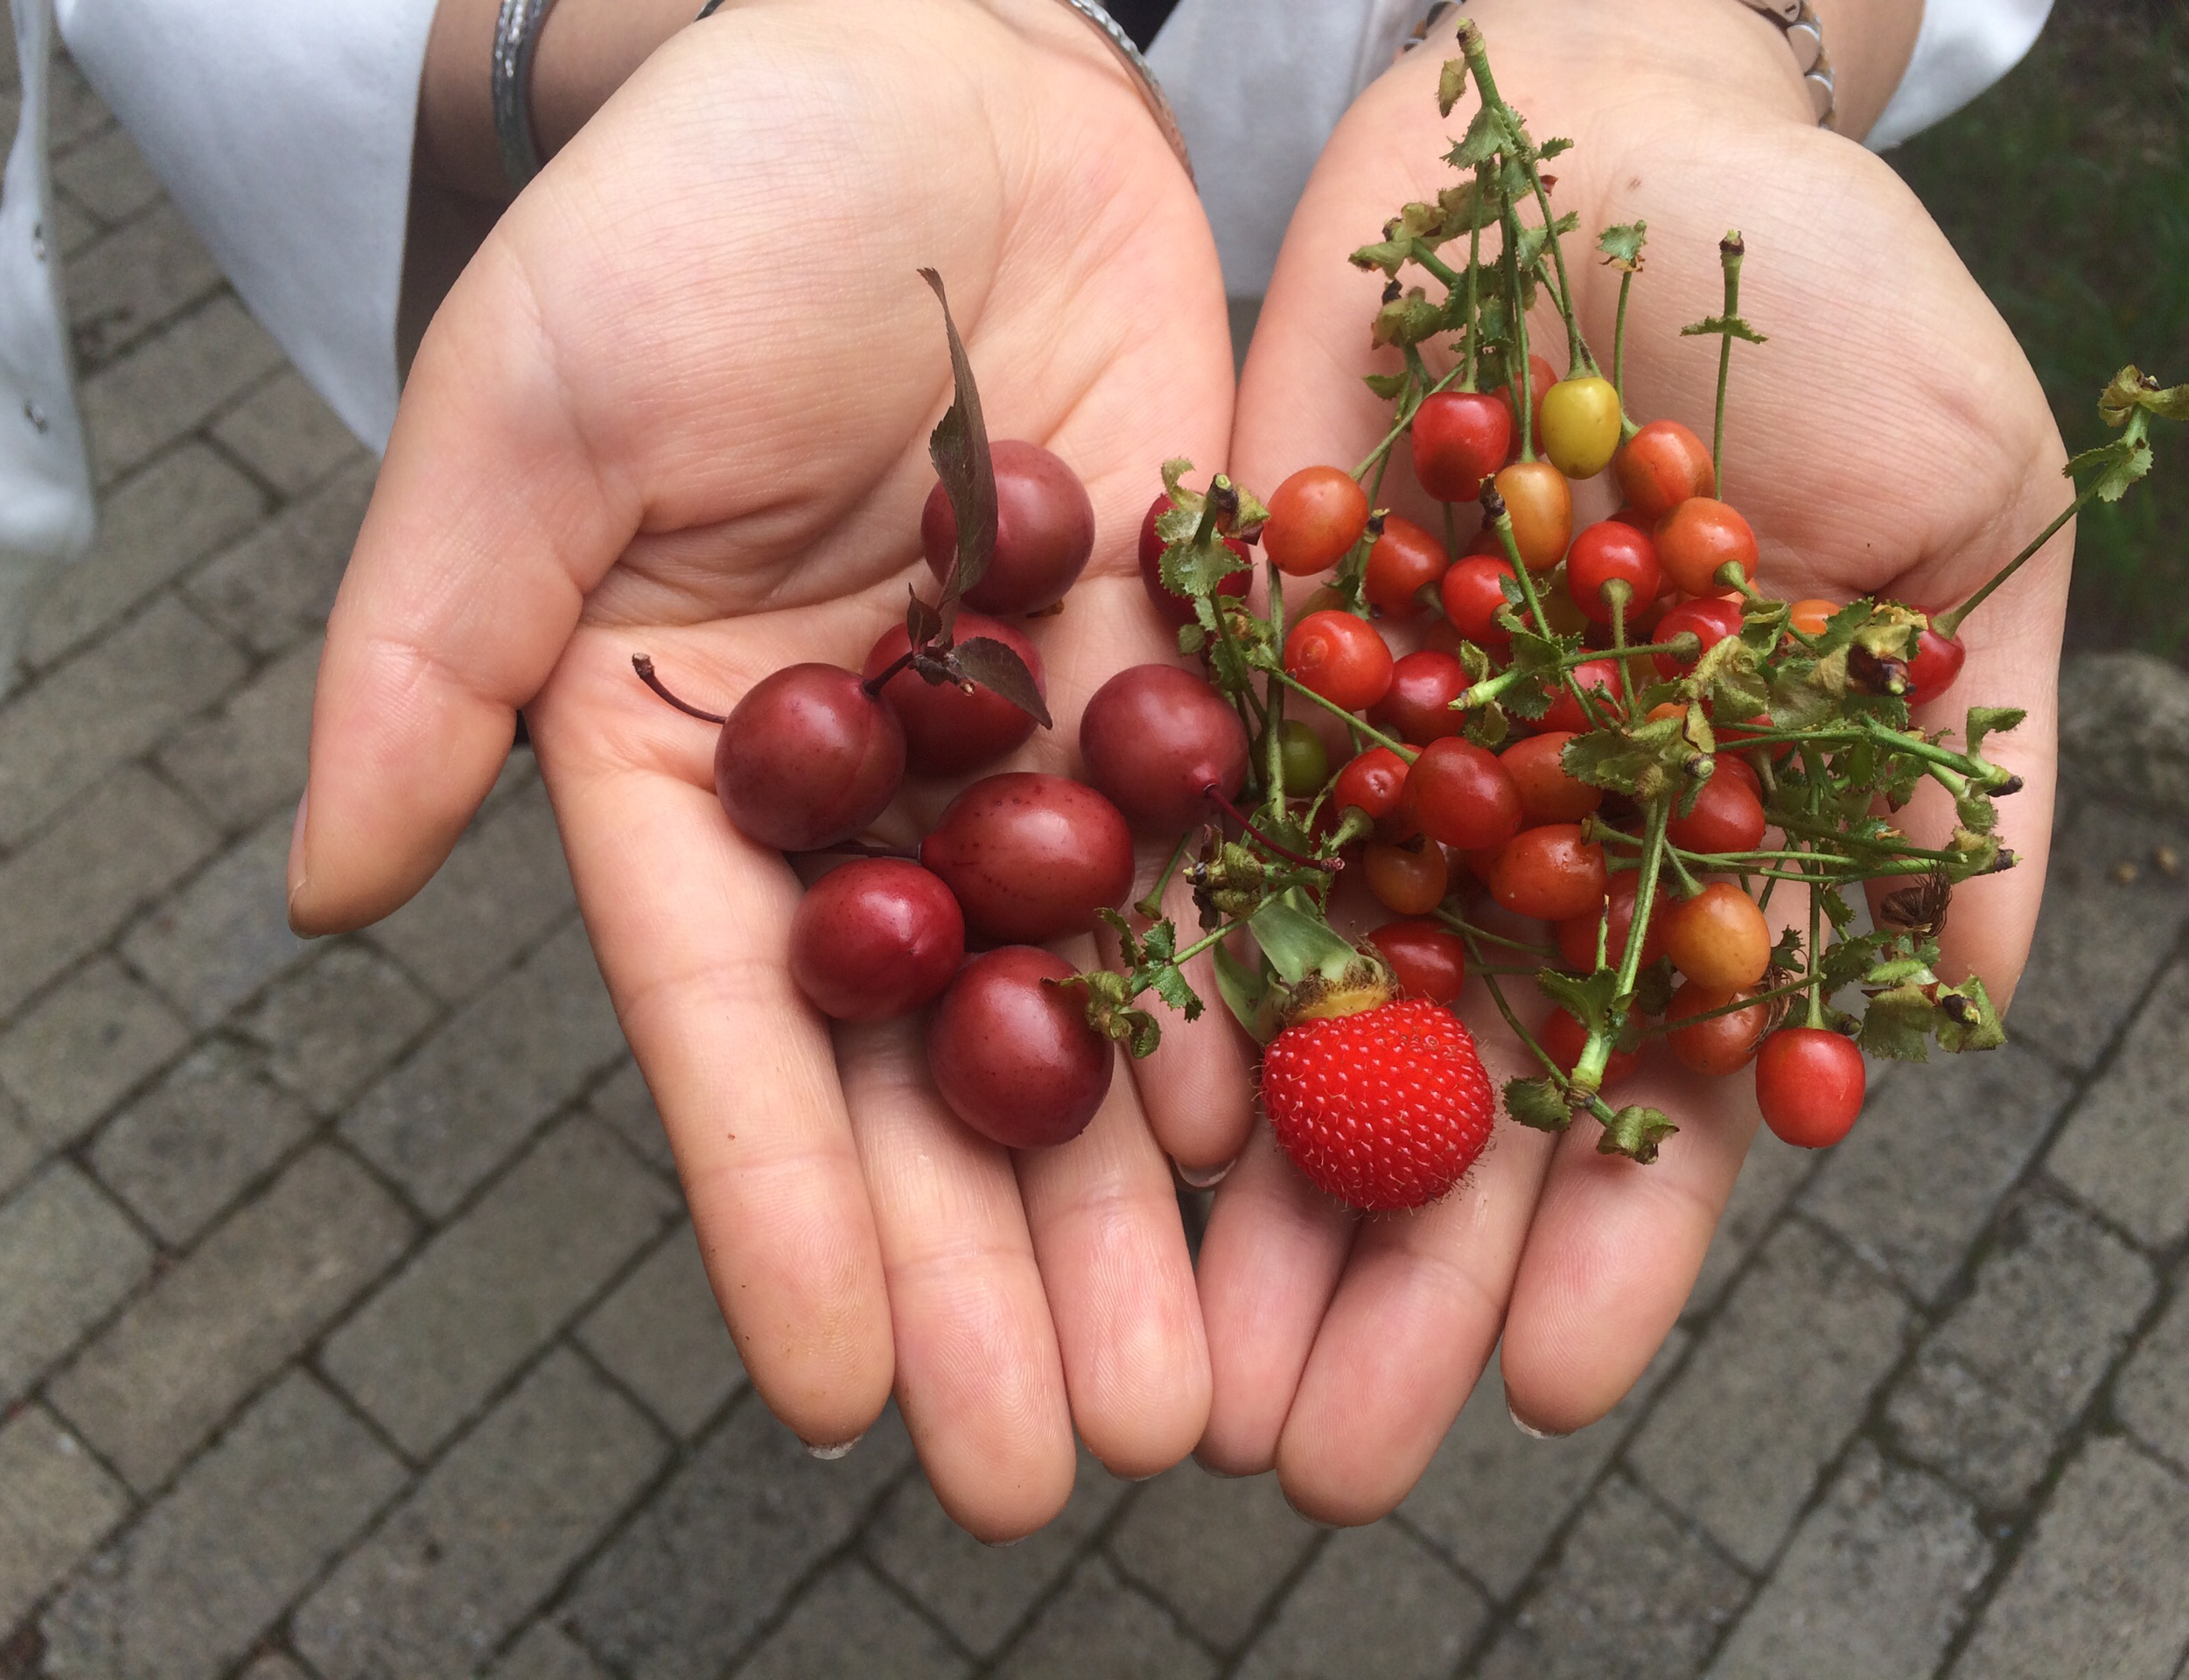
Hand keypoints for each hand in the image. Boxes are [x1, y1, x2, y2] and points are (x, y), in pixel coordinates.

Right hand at [292, 0, 1242, 1538]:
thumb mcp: (525, 427)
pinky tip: (1313, 1142)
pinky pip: (1236, 859)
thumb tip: (332, 896)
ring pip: (1099, 1008)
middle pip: (939, 1071)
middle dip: (1001, 1270)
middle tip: (1072, 1463)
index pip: (738, 1036)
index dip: (791, 1218)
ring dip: (1151, 1199)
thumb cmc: (693, 224)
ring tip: (1209, 1381)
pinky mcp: (1183, 673)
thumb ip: (428, 660)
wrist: (923, 72)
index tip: (843, 1399)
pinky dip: (1271, 995)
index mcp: (695, 777)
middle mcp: (874, 803)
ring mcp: (1036, 752)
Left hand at [1200, 0, 2067, 1522]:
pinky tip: (1103, 1111)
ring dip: (1235, 1189)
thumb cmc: (1823, 285)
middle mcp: (1496, 825)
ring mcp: (1353, 750)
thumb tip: (1947, 994)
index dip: (1598, 1239)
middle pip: (1433, 1086)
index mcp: (1669, 832)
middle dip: (1379, 1268)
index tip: (1536, 1386)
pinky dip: (1145, 967)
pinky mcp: (1227, 653)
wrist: (1605, 112)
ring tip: (1179, 1361)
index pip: (1634, 1080)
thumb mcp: (1956, 499)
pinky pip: (1179, 831)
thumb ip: (1953, 747)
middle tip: (1310, 1455)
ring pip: (1286, 1003)